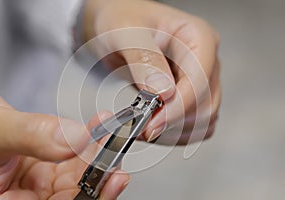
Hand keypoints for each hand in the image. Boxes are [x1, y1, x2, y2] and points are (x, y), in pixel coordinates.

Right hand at [0, 89, 128, 199]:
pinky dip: (89, 144)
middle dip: (99, 176)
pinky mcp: (49, 167)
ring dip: (98, 157)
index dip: (89, 199)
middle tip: (115, 154)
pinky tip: (96, 129)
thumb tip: (73, 139)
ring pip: (79, 179)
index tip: (111, 180)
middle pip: (73, 198)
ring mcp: (39, 185)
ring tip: (108, 136)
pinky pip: (75, 160)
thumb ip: (30, 135)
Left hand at [83, 0, 220, 144]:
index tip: (153, 122)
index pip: (200, 80)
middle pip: (206, 105)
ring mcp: (199, 79)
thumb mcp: (126, 32)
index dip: (179, 107)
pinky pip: (193, 125)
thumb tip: (164, 91)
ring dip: (174, 131)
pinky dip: (174, 133)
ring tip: (144, 126)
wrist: (116, 28)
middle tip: (143, 127)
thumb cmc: (122, 20)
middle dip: (175, 122)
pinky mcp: (189, 95)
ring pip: (202, 120)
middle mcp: (204, 60)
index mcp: (198, 37)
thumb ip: (144, 58)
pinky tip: (153, 126)